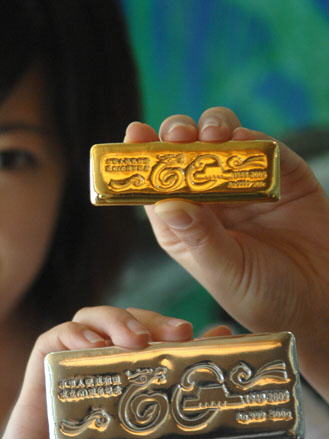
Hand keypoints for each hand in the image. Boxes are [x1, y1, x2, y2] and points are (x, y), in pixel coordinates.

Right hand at [0, 307, 212, 438]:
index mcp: (132, 411)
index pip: (163, 362)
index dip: (190, 345)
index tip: (219, 334)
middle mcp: (104, 389)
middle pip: (129, 331)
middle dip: (155, 322)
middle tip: (178, 332)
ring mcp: (71, 384)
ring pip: (91, 324)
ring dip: (116, 319)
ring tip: (136, 339)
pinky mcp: (39, 385)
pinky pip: (51, 343)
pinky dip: (74, 333)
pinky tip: (92, 344)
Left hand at [124, 108, 328, 393]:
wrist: (320, 302)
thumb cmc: (265, 297)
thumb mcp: (226, 272)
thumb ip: (199, 238)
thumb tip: (164, 202)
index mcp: (185, 227)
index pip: (155, 187)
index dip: (143, 160)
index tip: (134, 133)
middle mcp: (209, 202)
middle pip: (183, 156)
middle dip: (175, 137)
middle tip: (177, 135)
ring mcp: (243, 186)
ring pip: (219, 141)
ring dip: (210, 130)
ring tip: (210, 135)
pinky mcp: (280, 175)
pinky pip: (262, 147)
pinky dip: (251, 138)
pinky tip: (242, 140)